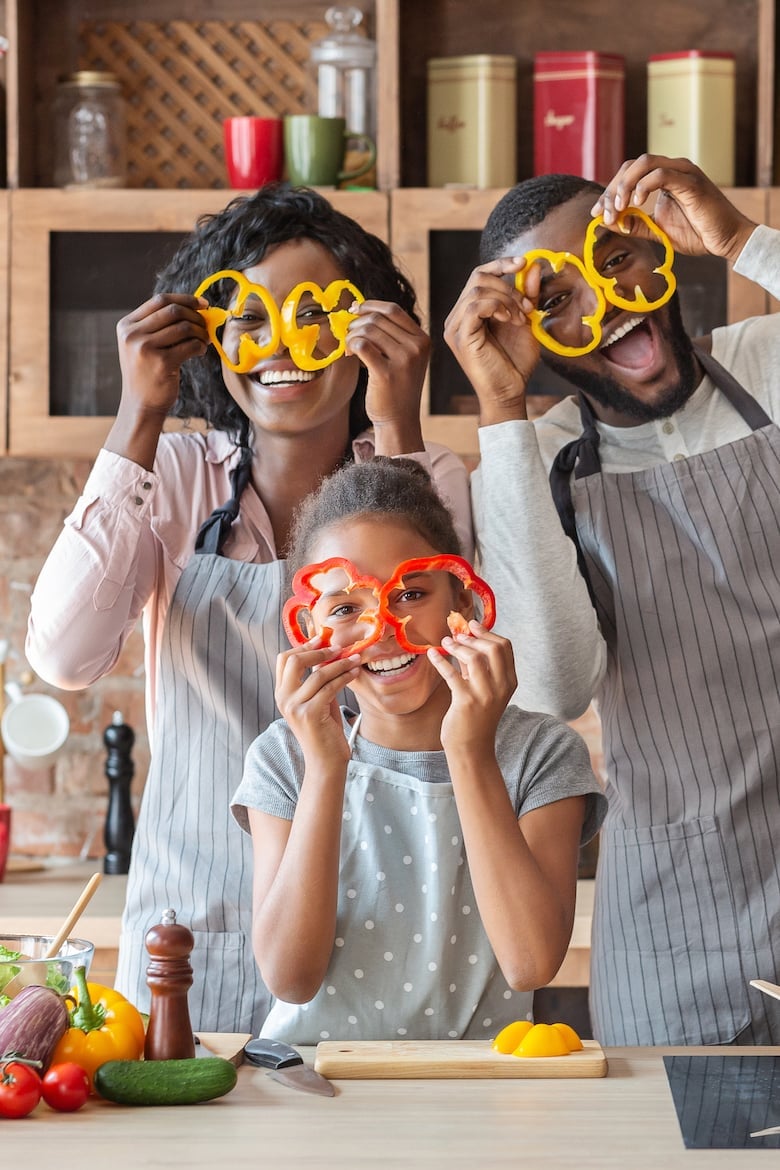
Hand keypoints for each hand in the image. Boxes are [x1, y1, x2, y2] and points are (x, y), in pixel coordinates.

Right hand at [116, 292, 209, 417]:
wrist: (140, 405)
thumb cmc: (147, 373)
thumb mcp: (142, 344)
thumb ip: (158, 325)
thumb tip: (194, 306)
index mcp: (127, 325)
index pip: (160, 300)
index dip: (185, 299)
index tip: (203, 304)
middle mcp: (133, 334)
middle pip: (173, 311)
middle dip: (196, 316)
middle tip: (206, 325)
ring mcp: (145, 348)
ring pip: (184, 327)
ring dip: (201, 332)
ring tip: (205, 340)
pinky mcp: (162, 363)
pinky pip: (190, 345)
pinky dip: (201, 346)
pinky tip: (201, 351)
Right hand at [274, 638, 360, 771]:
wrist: (326, 761)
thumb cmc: (324, 729)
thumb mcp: (317, 698)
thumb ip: (316, 678)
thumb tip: (327, 650)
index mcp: (282, 693)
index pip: (284, 659)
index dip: (303, 646)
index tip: (322, 639)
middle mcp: (283, 699)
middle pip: (294, 660)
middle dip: (319, 650)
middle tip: (339, 648)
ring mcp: (294, 707)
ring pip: (318, 674)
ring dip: (340, 663)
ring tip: (355, 659)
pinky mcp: (310, 714)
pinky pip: (329, 687)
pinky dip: (344, 676)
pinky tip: (355, 672)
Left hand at [346, 299, 429, 452]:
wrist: (399, 420)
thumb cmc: (397, 389)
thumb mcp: (404, 358)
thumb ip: (391, 335)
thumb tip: (361, 310)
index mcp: (422, 340)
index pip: (394, 310)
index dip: (370, 305)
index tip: (355, 310)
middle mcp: (416, 347)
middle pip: (378, 319)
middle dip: (356, 323)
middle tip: (347, 334)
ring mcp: (404, 360)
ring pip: (368, 330)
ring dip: (352, 335)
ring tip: (348, 347)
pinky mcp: (386, 373)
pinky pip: (362, 346)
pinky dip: (351, 345)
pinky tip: (349, 354)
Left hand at [427, 623, 516, 754]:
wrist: (472, 747)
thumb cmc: (477, 717)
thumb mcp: (485, 690)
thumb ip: (479, 667)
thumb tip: (464, 639)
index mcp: (509, 681)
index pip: (505, 647)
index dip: (487, 633)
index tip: (472, 625)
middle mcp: (501, 686)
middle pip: (493, 649)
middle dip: (473, 637)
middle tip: (457, 633)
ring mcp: (484, 694)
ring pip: (474, 658)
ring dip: (457, 646)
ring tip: (445, 642)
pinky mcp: (465, 701)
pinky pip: (451, 673)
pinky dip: (440, 660)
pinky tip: (432, 654)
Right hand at [443, 259, 539, 425]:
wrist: (510, 392)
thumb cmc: (515, 362)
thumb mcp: (525, 321)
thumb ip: (526, 295)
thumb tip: (532, 266)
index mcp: (469, 312)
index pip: (479, 275)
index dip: (500, 264)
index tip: (523, 263)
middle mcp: (457, 317)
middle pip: (478, 277)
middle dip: (508, 286)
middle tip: (526, 308)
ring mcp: (455, 327)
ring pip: (477, 289)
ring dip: (506, 299)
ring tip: (520, 319)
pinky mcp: (460, 337)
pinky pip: (475, 306)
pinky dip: (497, 307)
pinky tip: (509, 321)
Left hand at [592, 154, 756, 263]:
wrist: (726, 239)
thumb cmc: (697, 233)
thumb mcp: (657, 230)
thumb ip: (636, 224)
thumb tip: (609, 221)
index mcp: (663, 177)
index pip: (629, 174)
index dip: (609, 191)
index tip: (597, 213)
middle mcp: (672, 169)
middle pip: (632, 165)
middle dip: (613, 189)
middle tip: (603, 213)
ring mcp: (682, 172)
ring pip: (645, 163)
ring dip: (625, 185)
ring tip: (618, 208)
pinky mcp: (691, 181)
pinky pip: (661, 174)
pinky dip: (644, 186)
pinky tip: (637, 203)